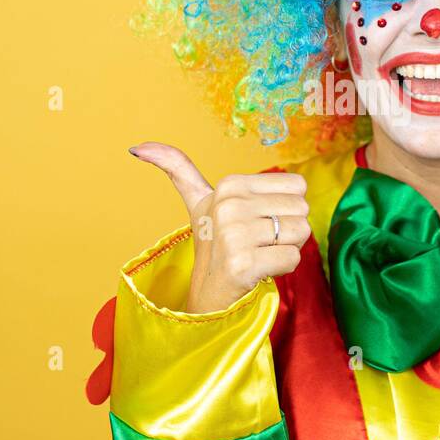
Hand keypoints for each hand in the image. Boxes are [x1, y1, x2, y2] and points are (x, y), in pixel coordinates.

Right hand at [129, 141, 311, 313]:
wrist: (207, 292)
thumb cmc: (214, 243)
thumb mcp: (198, 200)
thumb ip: (177, 168)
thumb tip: (138, 147)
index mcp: (229, 184)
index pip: (298, 186)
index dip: (285, 207)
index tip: (256, 222)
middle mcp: (229, 205)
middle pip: (301, 209)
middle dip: (288, 230)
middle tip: (259, 242)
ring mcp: (234, 235)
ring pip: (300, 232)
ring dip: (286, 249)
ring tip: (259, 255)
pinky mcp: (242, 264)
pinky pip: (292, 258)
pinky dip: (283, 268)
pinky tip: (259, 271)